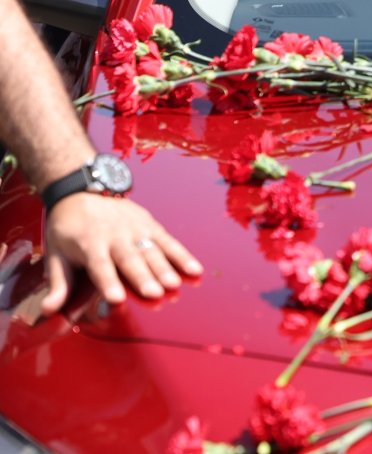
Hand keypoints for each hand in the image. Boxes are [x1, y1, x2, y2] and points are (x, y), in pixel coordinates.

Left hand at [40, 195, 201, 315]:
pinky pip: (168, 241)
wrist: (82, 189)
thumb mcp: (55, 253)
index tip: (116, 298)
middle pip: (130, 259)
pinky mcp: (150, 224)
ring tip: (174, 284)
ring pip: (151, 250)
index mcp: (89, 244)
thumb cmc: (68, 227)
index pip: (99, 266)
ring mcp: (135, 228)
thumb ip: (58, 283)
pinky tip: (195, 270)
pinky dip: (182, 255)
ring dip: (164, 268)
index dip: (108, 282)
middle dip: (143, 277)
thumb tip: (48, 310)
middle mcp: (114, 235)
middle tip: (154, 293)